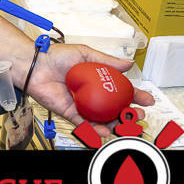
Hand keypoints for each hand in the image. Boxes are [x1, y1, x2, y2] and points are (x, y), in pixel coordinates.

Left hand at [25, 43, 153, 137]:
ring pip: (102, 119)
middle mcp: (91, 95)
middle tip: (138, 115)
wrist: (35, 64)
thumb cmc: (55, 56)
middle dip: (130, 114)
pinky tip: (105, 131)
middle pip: (115, 108)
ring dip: (116, 124)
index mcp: (97, 81)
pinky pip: (84, 124)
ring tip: (125, 124)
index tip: (148, 100)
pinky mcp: (69, 113)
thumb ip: (107, 60)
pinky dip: (95, 130)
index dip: (135, 96)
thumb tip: (129, 64)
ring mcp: (81, 105)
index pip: (121, 91)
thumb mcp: (85, 53)